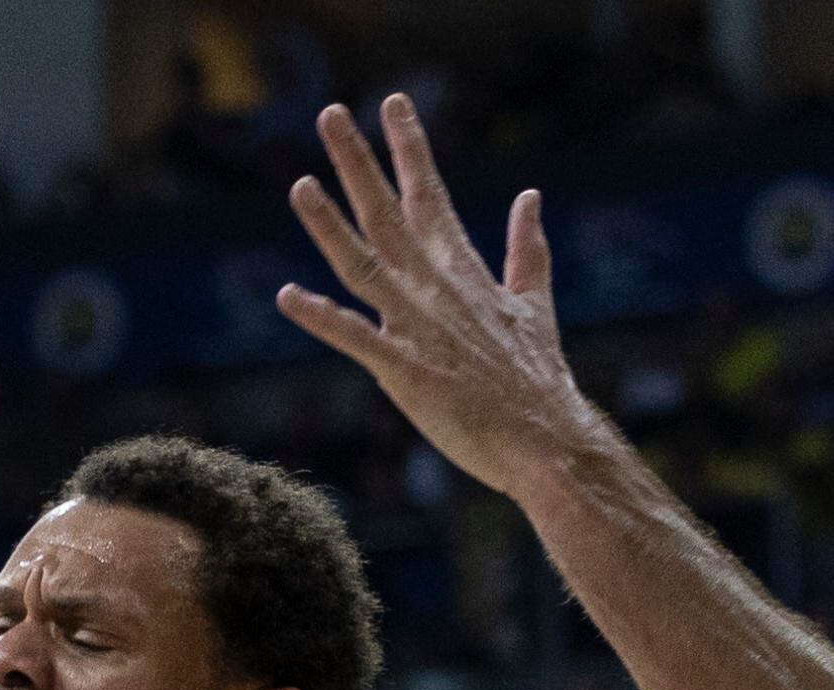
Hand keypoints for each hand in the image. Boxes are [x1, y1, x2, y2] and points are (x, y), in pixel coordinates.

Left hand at [275, 97, 612, 500]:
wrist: (546, 442)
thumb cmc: (538, 381)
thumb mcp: (535, 303)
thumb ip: (526, 248)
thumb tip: (531, 196)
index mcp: (462, 271)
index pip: (429, 195)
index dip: (409, 148)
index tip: (392, 103)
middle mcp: (435, 289)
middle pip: (387, 214)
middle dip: (358, 162)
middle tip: (330, 114)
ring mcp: (418, 327)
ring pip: (363, 264)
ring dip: (328, 225)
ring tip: (300, 184)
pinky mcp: (404, 371)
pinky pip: (354, 338)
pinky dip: (321, 317)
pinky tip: (286, 297)